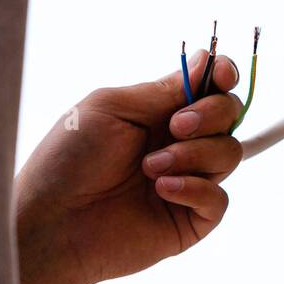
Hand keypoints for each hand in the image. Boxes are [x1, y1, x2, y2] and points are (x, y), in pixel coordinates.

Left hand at [15, 52, 241, 283]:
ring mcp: (188, 181)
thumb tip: (207, 61)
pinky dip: (195, 189)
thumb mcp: (113, 108)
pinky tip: (161, 190)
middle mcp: (179, 143)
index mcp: (160, 112)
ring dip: (193, 154)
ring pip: (229, 153)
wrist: (53, 223)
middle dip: (210, 114)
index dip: (223, 75)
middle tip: (175, 126)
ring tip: (149, 168)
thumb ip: (164, 89)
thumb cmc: (68, 161)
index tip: (221, 75)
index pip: (210, 86)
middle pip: (230, 115)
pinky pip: (219, 198)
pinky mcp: (190, 219)